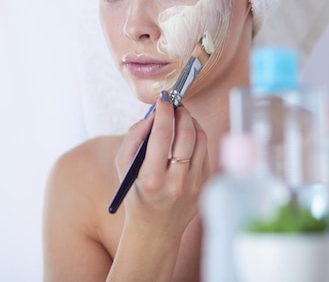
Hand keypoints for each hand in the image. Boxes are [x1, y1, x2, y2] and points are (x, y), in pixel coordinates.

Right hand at [115, 91, 209, 235]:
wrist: (155, 229)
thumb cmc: (136, 192)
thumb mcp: (123, 167)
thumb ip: (133, 137)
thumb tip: (152, 114)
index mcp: (151, 178)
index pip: (162, 135)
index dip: (164, 111)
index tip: (164, 99)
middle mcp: (176, 182)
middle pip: (186, 134)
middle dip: (181, 113)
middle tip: (175, 105)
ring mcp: (194, 185)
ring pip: (200, 140)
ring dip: (191, 122)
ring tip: (181, 118)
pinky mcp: (205, 185)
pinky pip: (205, 151)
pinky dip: (196, 137)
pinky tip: (186, 136)